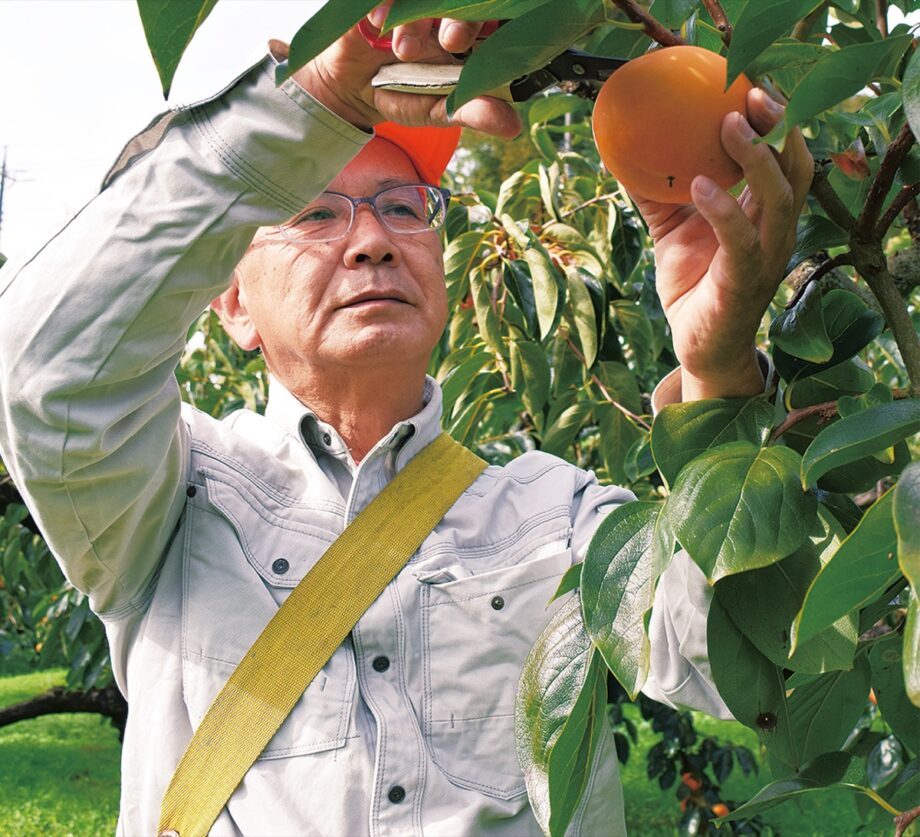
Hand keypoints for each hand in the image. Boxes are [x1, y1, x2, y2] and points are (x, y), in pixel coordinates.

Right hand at [289, 2, 520, 137]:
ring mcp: (414, 4)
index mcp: (470, 34)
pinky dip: (386, 6)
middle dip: (462, 17)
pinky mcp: (383, 3)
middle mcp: (446, 12)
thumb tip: (511, 125)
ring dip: (418, 19)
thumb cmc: (404, 94)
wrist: (356, 91)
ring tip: (404, 51)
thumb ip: (473, 112)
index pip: (492, 18)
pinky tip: (379, 24)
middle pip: (464, 2)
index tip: (487, 44)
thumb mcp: (438, 110)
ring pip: (426, 0)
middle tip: (453, 41)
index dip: (493, 24)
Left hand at [632, 88, 812, 400]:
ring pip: (779, 198)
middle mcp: (775, 231)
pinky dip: (723, 209)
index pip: (786, 158)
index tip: (752, 86)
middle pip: (796, 168)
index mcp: (764, 214)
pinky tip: (698, 186)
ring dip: (756, 159)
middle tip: (749, 96)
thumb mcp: (672, 230)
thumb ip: (657, 194)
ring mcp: (765, 257)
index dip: (777, 122)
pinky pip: (742, 240)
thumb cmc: (693, 284)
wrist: (698, 346)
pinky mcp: (744, 283)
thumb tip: (622, 154)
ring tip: (729, 126)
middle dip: (779, 128)